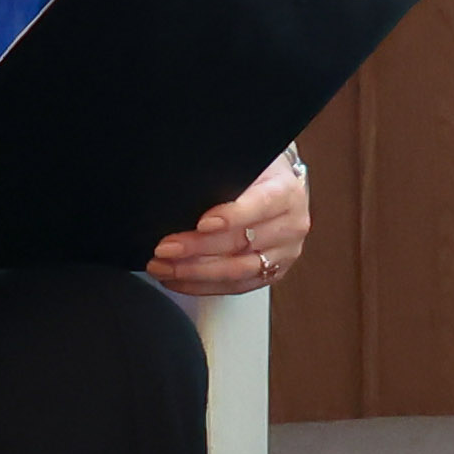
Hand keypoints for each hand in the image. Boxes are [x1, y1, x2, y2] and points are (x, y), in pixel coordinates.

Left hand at [148, 152, 311, 298]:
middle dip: (197, 248)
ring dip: (194, 272)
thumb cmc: (256, 176)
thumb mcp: (244, 166)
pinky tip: (176, 279)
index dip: (231, 216)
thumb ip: (220, 177)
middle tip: (164, 248)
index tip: (201, 224)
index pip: (261, 204)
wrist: (279, 190)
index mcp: (287, 193)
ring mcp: (284, 253)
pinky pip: (234, 287)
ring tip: (162, 267)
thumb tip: (180, 192)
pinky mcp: (272, 273)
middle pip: (242, 242)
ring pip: (237, 271)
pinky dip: (201, 286)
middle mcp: (291, 226)